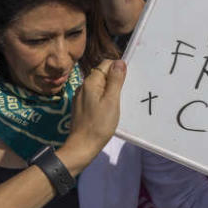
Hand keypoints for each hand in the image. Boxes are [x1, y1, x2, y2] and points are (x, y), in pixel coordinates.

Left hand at [58, 59, 125, 174]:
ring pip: (98, 85)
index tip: (126, 82)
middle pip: (102, 74)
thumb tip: (119, 62)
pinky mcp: (80, 106)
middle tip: (124, 93)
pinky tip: (107, 109)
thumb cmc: (99, 124)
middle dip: (114, 80)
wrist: (82, 146)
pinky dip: (102, 98)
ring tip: (117, 102)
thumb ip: (115, 80)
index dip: (118, 69)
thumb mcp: (112, 101)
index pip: (106, 64)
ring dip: (109, 89)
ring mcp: (80, 96)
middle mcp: (83, 86)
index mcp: (91, 82)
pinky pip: (94, 95)